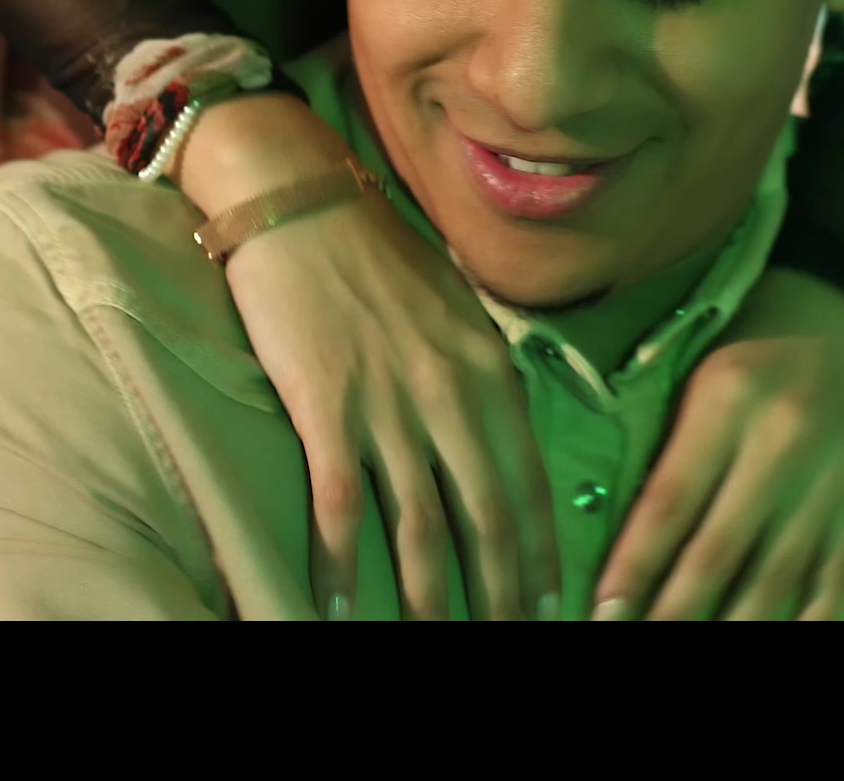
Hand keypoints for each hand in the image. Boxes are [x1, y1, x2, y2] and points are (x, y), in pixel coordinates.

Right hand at [177, 93, 559, 620]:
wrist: (298, 200)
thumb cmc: (372, 254)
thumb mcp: (452, 312)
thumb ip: (478, 378)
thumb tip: (495, 441)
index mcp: (490, 373)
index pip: (528, 488)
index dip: (538, 560)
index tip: (545, 611)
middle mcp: (453, 394)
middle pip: (487, 521)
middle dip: (498, 596)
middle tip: (504, 639)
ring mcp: (390, 402)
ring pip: (422, 528)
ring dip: (431, 599)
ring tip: (436, 643)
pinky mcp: (326, 403)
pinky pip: (342, 504)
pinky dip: (341, 567)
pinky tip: (336, 610)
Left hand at [592, 268, 843, 620]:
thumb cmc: (755, 331)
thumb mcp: (701, 375)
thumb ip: (676, 450)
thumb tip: (637, 539)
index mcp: (727, 404)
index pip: (670, 503)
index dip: (635, 565)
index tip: (604, 610)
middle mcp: (782, 446)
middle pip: (718, 552)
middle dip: (672, 610)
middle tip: (629, 638)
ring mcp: (833, 480)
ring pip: (776, 577)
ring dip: (734, 625)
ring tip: (695, 646)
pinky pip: (834, 577)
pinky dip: (805, 619)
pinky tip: (774, 635)